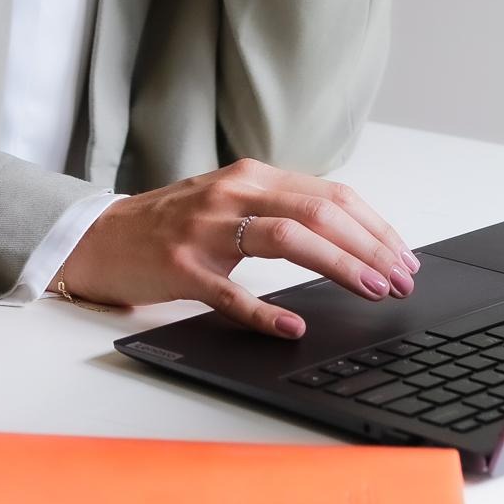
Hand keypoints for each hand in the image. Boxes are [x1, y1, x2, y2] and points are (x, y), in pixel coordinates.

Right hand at [55, 157, 419, 338]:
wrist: (101, 236)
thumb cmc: (173, 223)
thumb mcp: (231, 200)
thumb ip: (280, 208)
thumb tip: (351, 237)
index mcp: (252, 175)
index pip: (330, 194)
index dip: (374, 226)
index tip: (403, 256)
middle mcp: (233, 192)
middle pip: (319, 211)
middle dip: (370, 247)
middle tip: (401, 279)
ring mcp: (206, 229)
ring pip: (288, 238)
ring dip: (340, 266)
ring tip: (372, 289)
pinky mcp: (182, 268)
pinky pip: (231, 293)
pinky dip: (266, 313)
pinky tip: (293, 327)